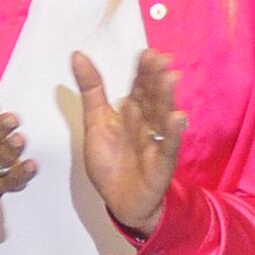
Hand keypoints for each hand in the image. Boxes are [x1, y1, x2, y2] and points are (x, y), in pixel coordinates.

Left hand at [71, 49, 184, 236]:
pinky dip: (173, 133)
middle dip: (156, 79)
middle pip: (152, 98)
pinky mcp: (161, 164)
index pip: (139, 87)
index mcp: (133, 112)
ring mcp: (157, 142)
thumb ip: (91, 89)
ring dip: (167, 98)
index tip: (147, 53)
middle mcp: (148, 124)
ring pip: (162, 117)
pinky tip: (177, 118)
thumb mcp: (95, 122)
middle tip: (160, 59)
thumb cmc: (112, 161)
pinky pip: (168, 147)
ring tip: (170, 78)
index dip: (143, 71)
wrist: (120, 201)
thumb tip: (77, 54)